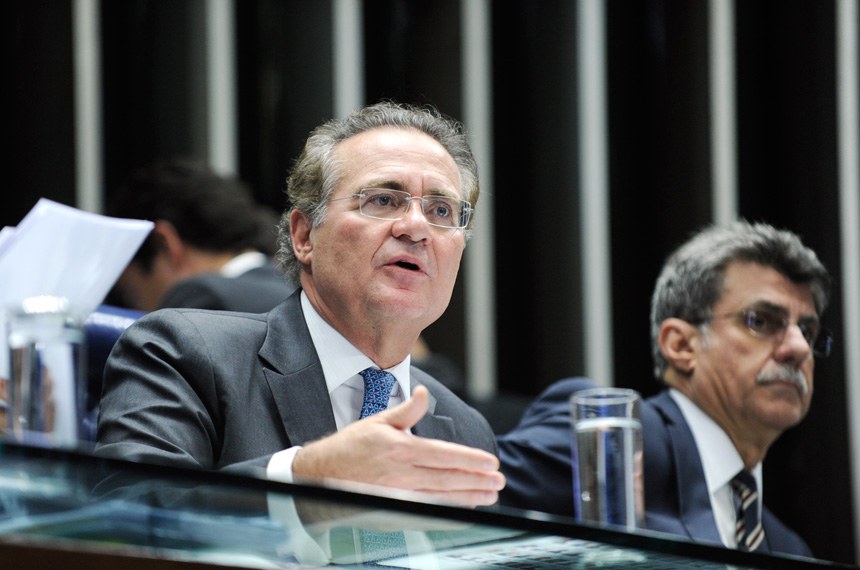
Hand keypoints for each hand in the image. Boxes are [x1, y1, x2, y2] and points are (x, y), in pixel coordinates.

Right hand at [292, 386, 504, 506]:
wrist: (319, 476)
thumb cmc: (349, 447)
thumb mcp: (377, 421)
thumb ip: (406, 411)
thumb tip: (424, 394)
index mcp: (400, 449)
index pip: (443, 454)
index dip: (470, 459)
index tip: (490, 462)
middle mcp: (401, 474)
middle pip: (447, 478)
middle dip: (477, 480)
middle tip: (499, 481)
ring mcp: (398, 494)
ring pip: (441, 497)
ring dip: (469, 497)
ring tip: (490, 496)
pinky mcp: (394, 509)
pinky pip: (427, 511)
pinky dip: (448, 512)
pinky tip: (464, 511)